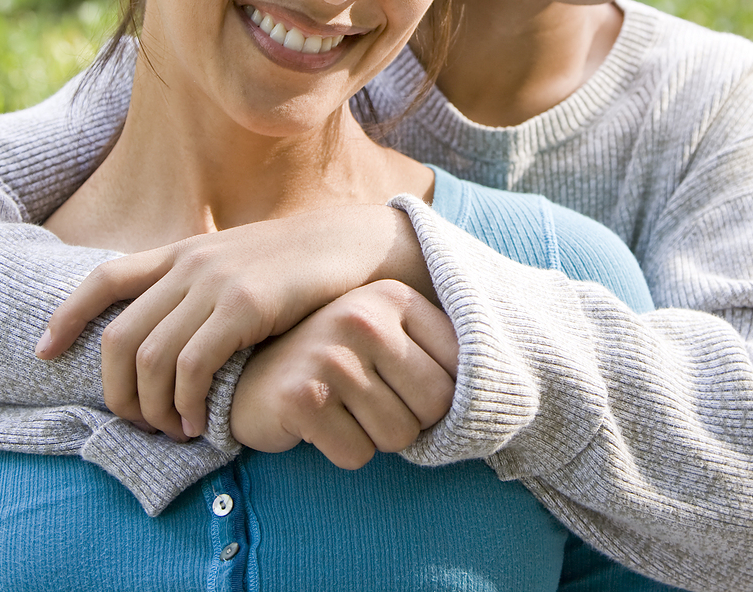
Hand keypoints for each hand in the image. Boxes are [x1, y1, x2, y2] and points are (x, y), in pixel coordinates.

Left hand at [34, 204, 432, 439]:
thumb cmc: (301, 267)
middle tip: (139, 425)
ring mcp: (216, 283)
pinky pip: (193, 366)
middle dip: (118, 393)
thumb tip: (168, 329)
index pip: (104, 279)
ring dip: (154, 408)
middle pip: (120, 338)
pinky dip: (188, 404)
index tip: (45, 352)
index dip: (67, 317)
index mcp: (183, 253)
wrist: (356, 246)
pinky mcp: (245, 306)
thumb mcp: (239, 265)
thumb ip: (200, 288)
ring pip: (151, 359)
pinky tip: (202, 424)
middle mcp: (190, 264)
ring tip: (174, 432)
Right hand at [230, 279, 458, 467]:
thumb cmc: (335, 363)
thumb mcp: (388, 338)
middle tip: (371, 403)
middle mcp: (364, 317)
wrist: (251, 377)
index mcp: (393, 297)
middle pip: (435, 407)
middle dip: (410, 421)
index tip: (403, 386)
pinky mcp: (303, 398)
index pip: (459, 370)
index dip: (437, 395)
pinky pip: (357, 455)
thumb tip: (502, 387)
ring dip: (373, 437)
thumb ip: (437, 350)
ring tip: (343, 409)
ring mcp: (331, 356)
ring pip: (398, 437)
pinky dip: (342, 450)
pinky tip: (319, 423)